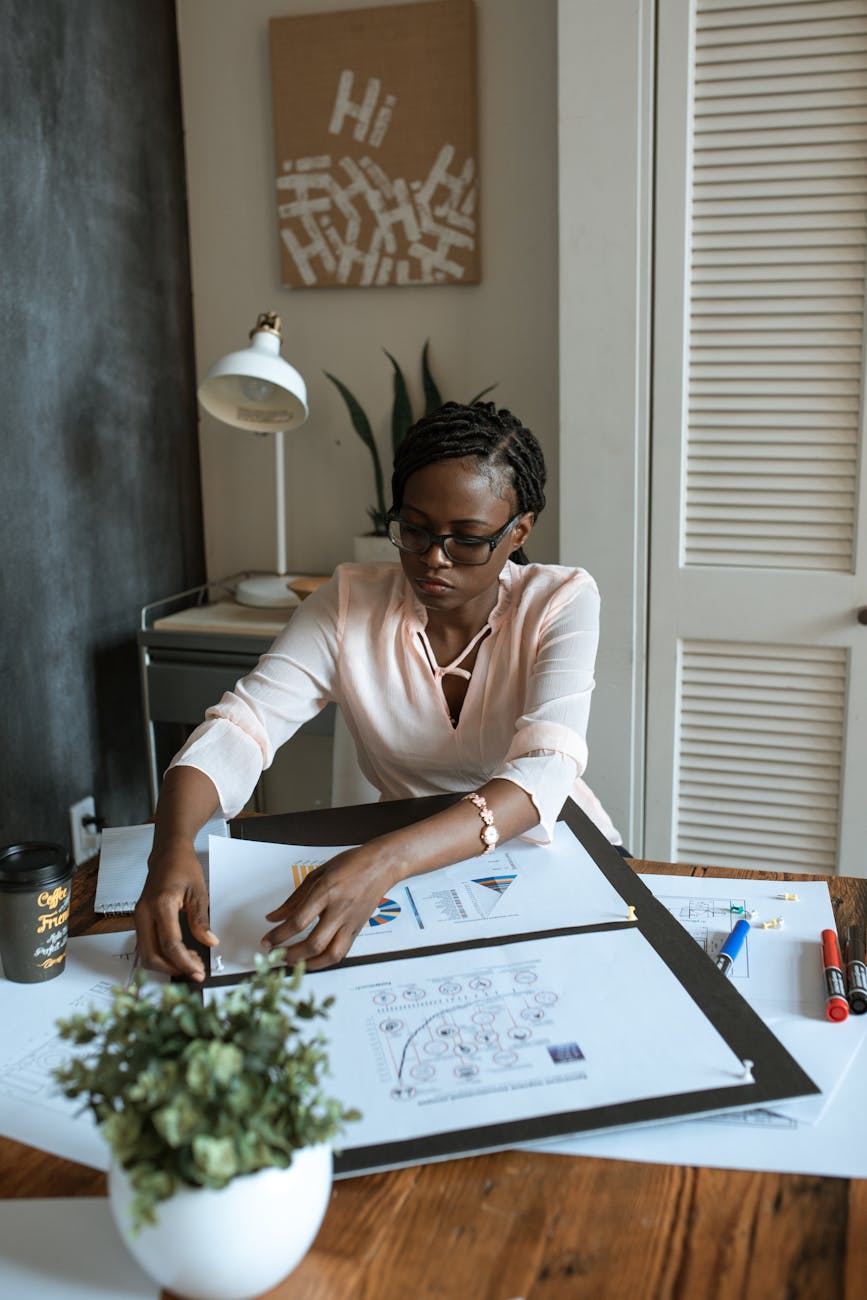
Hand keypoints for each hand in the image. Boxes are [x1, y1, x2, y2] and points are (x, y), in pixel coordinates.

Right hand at [134, 837, 217, 981]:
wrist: (168, 854)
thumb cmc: (182, 867)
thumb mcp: (199, 892)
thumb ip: (201, 920)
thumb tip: (209, 942)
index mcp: (161, 904)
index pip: (170, 943)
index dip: (184, 962)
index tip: (198, 971)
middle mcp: (144, 913)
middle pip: (150, 955)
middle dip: (172, 968)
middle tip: (194, 971)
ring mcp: (138, 917)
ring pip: (145, 954)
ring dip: (166, 964)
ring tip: (189, 961)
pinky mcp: (140, 920)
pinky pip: (145, 945)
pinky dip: (160, 955)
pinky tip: (178, 954)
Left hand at [262, 845, 394, 969]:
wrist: (382, 865)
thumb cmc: (352, 865)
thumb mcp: (317, 875)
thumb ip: (293, 899)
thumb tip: (274, 917)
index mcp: (327, 891)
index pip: (299, 921)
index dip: (279, 935)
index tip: (267, 941)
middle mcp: (340, 909)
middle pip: (314, 943)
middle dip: (292, 955)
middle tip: (277, 955)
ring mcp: (351, 922)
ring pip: (331, 955)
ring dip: (310, 964)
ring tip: (294, 963)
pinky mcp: (358, 930)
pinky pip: (342, 952)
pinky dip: (325, 960)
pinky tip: (313, 960)